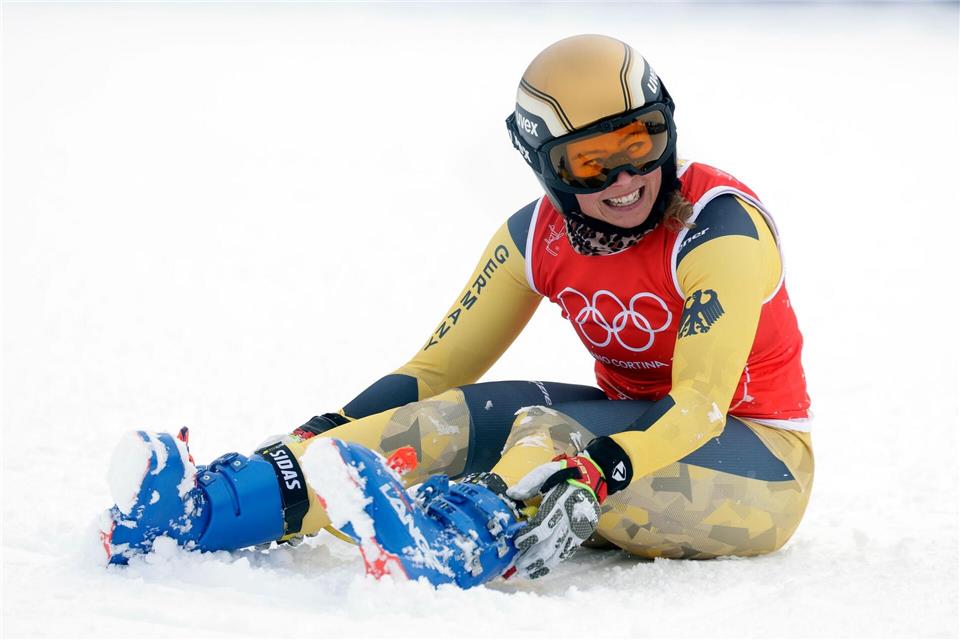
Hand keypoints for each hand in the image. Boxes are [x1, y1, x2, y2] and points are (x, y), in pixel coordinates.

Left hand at [506, 454, 605, 578]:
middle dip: (531, 557)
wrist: (592, 478)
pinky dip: (552, 564)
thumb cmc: (565, 474)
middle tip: (516, 565)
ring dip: (540, 565)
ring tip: (525, 572)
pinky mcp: (580, 536)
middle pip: (549, 544)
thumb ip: (529, 482)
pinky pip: (565, 553)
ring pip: (558, 553)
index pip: (542, 526)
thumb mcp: (546, 471)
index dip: (528, 537)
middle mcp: (569, 520)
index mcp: (559, 503)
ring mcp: (576, 530)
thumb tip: (511, 493)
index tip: (516, 542)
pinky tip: (539, 569)